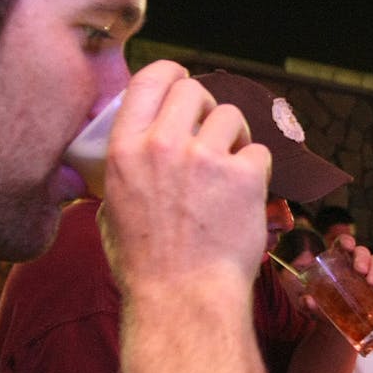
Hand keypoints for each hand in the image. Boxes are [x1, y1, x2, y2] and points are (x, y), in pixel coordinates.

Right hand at [99, 61, 269, 293]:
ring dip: (235, 138)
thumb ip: (123, 174)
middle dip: (207, 107)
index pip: (150, 80)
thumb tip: (129, 156)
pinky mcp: (244, 175)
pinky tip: (247, 195)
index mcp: (124, 150)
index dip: (173, 75)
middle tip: (212, 133)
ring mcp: (205, 157)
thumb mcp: (112, 211)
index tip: (182, 82)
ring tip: (230, 169)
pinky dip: (257, 171)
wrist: (183, 297)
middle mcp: (163, 145)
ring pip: (232, 116)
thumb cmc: (146, 266)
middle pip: (195, 90)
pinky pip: (260, 152)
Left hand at [299, 234, 372, 314]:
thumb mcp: (311, 307)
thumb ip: (306, 303)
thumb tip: (308, 300)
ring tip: (372, 283)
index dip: (346, 241)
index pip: (343, 244)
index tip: (348, 246)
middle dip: (363, 258)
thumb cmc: (323, 309)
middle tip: (360, 271)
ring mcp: (370, 274)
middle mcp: (355, 264)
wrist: (337, 327)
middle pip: (362, 251)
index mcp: (337, 261)